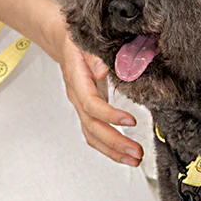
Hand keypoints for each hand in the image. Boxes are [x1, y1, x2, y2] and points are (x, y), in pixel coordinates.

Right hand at [57, 33, 143, 166]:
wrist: (63, 43)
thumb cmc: (76, 41)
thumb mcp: (86, 41)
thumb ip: (94, 56)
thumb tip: (103, 70)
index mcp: (77, 80)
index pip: (91, 104)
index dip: (109, 115)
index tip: (131, 121)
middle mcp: (77, 97)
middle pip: (93, 127)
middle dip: (115, 142)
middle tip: (137, 152)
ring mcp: (81, 107)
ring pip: (93, 135)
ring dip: (113, 150)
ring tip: (135, 159)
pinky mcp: (88, 111)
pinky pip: (94, 133)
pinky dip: (109, 146)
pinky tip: (124, 154)